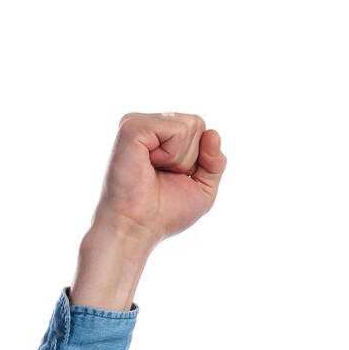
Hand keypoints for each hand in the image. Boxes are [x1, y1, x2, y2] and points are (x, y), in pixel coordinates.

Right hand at [71, 113, 227, 311]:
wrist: (136, 228)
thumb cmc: (164, 214)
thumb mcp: (203, 189)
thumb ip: (215, 162)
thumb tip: (214, 132)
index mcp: (161, 135)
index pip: (201, 129)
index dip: (200, 160)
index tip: (176, 178)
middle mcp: (149, 124)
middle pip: (198, 124)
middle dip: (191, 159)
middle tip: (164, 176)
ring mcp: (138, 122)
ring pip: (190, 126)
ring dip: (181, 158)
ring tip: (155, 171)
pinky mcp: (133, 126)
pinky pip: (177, 130)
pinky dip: (172, 154)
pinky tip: (150, 164)